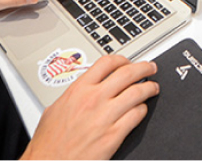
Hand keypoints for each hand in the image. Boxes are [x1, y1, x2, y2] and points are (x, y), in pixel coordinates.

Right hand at [22, 56, 158, 159]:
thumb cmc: (49, 141)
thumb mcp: (55, 109)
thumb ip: (73, 95)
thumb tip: (82, 89)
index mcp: (78, 90)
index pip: (107, 63)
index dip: (122, 59)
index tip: (128, 62)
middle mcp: (93, 99)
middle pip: (127, 73)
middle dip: (144, 68)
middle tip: (150, 68)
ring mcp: (105, 116)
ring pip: (137, 93)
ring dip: (149, 88)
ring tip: (153, 88)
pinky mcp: (113, 135)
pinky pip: (136, 115)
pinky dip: (142, 110)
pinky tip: (142, 110)